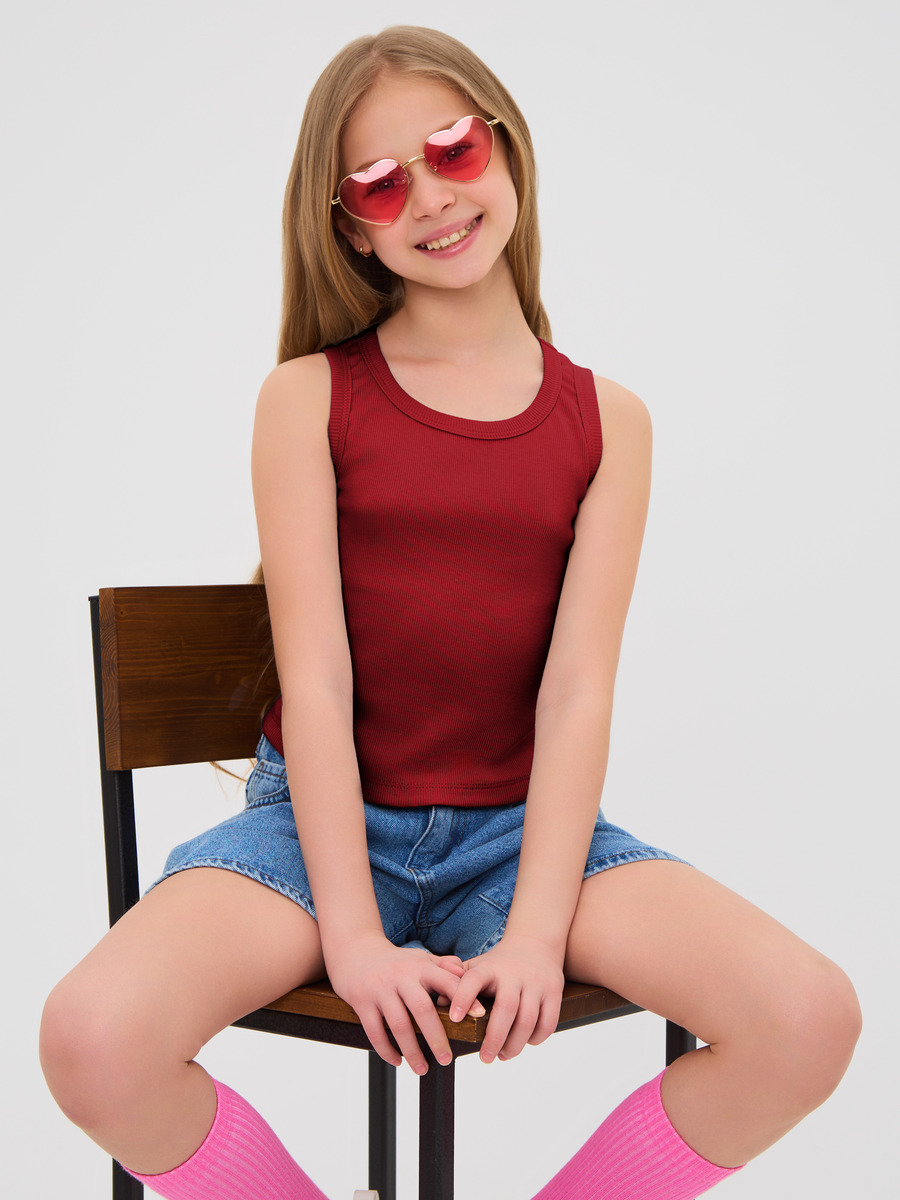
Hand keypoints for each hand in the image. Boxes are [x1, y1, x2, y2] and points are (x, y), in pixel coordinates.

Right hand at [325, 932, 484, 1072]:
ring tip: (423, 1069)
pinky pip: (375, 1031)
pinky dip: (386, 1050)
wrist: (355, 951)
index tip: (480, 1016)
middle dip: (436, 1037)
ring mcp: (380, 990)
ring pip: (399, 1025)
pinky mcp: (362, 1001)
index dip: (464, 998)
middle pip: (422, 1009)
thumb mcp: (420, 958)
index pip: (447, 981)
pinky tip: (397, 1061)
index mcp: (420, 967)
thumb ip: (444, 966)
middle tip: (447, 1059)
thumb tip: (465, 973)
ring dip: (412, 1051)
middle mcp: (401, 977)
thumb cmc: (395, 961)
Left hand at [448, 933, 564, 1063]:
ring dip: (515, 1044)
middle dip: (494, 1038)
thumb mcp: (477, 966)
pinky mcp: (554, 990)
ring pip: (528, 1019)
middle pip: (506, 1008)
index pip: (473, 979)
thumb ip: (457, 983)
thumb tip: (439, 1004)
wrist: (535, 941)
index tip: (454, 1019)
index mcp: (490, 968)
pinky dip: (537, 1038)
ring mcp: (536, 982)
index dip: (462, 998)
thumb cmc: (499, 963)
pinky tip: (526, 1043)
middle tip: (484, 1058)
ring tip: (503, 1056)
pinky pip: (548, 1022)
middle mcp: (514, 973)